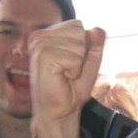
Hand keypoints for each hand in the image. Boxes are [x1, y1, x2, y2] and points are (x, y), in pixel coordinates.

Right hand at [30, 20, 106, 137]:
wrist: (60, 111)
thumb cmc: (71, 87)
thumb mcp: (89, 61)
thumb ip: (95, 43)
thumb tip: (97, 30)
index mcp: (47, 34)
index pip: (78, 25)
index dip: (83, 46)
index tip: (71, 63)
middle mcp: (40, 37)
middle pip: (79, 31)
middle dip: (81, 53)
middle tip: (68, 70)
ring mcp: (40, 46)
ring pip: (78, 43)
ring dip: (78, 63)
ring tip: (65, 75)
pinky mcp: (43, 57)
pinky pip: (74, 57)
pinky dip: (74, 71)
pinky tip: (62, 78)